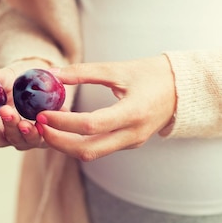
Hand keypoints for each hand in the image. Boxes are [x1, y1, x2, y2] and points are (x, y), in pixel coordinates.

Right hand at [0, 64, 46, 149]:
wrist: (49, 88)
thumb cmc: (21, 85)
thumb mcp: (6, 78)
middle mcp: (2, 135)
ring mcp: (22, 139)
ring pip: (15, 140)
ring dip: (11, 128)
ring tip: (9, 114)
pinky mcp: (43, 138)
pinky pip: (39, 138)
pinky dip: (36, 131)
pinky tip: (35, 123)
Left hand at [35, 55, 176, 160]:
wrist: (183, 91)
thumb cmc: (152, 75)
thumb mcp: (120, 69)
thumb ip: (86, 72)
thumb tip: (53, 74)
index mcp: (133, 113)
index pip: (91, 125)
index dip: (64, 122)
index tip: (43, 114)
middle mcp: (133, 134)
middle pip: (88, 150)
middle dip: (59, 142)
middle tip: (39, 127)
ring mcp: (132, 142)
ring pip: (92, 154)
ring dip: (66, 145)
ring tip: (47, 128)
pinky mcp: (129, 144)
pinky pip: (100, 149)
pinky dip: (79, 142)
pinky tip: (65, 129)